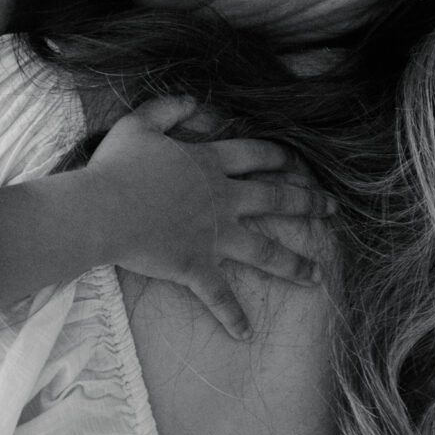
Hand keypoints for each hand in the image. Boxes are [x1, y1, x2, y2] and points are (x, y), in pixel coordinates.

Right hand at [84, 97, 332, 338]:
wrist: (102, 210)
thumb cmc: (116, 167)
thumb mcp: (139, 123)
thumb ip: (169, 108)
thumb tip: (197, 101)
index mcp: (209, 164)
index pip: (255, 156)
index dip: (278, 157)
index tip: (298, 163)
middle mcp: (221, 199)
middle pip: (275, 200)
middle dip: (308, 204)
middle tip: (332, 210)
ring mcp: (213, 236)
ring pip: (264, 252)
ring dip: (293, 265)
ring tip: (316, 277)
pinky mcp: (195, 267)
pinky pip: (219, 296)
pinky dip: (232, 316)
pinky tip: (246, 333)